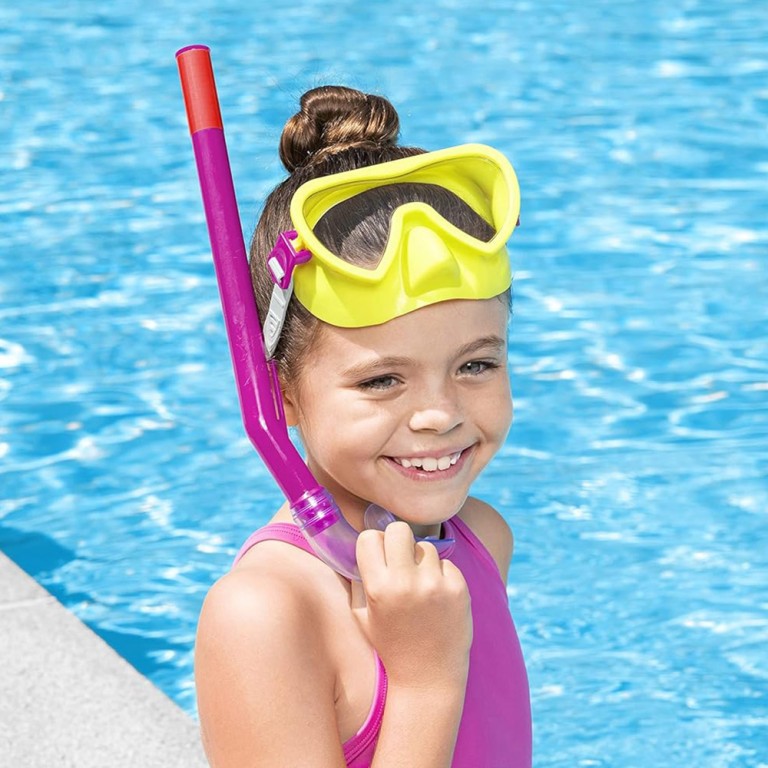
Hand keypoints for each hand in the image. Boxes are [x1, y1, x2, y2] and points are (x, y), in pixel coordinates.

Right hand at [350, 521, 471, 691]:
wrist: (427, 678)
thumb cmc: (390, 645)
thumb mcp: (362, 615)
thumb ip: (358, 580)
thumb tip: (363, 543)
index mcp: (378, 588)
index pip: (369, 538)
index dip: (373, 546)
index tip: (378, 557)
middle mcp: (406, 583)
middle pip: (398, 529)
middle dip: (397, 541)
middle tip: (400, 561)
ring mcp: (435, 585)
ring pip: (425, 547)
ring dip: (421, 561)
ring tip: (419, 587)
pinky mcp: (459, 589)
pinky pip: (446, 562)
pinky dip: (441, 574)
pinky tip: (436, 598)